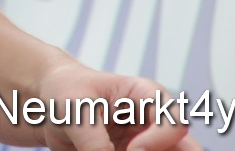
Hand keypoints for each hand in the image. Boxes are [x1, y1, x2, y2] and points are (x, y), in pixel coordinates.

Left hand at [35, 59, 200, 150]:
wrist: (48, 105)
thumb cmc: (65, 91)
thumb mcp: (74, 109)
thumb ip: (91, 139)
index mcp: (147, 96)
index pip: (174, 123)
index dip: (157, 141)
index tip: (132, 150)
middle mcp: (154, 125)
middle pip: (187, 150)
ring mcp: (148, 147)